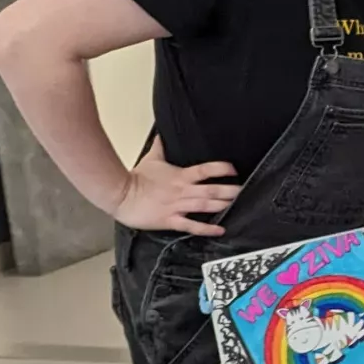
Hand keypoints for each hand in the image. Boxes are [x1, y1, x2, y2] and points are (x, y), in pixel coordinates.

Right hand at [112, 140, 237, 235]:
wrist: (120, 195)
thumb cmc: (136, 178)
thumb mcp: (151, 159)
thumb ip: (161, 146)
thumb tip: (162, 133)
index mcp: (180, 176)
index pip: (205, 170)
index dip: (220, 168)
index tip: (233, 169)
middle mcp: (182, 191)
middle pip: (210, 189)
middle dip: (229, 190)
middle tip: (243, 191)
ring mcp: (177, 206)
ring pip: (205, 206)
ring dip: (222, 205)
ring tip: (236, 205)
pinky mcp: (171, 220)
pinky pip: (192, 225)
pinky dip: (207, 228)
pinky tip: (220, 229)